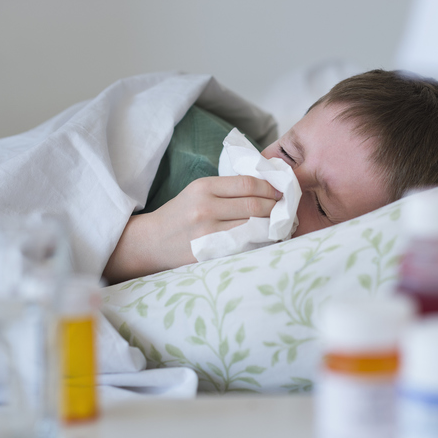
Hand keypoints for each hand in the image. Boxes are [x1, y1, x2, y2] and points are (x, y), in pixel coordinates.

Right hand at [103, 175, 281, 283]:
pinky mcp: (210, 253)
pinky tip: (267, 240)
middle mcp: (206, 208)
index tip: (281, 191)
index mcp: (203, 188)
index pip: (248, 184)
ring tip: (281, 225)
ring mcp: (208, 233)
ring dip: (273, 226)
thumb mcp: (197, 192)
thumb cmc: (179, 215)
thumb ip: (227, 189)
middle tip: (287, 209)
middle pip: (256, 206)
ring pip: (254, 228)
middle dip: (276, 207)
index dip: (270, 187)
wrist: (151, 243)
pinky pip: (245, 247)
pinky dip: (260, 242)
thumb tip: (267, 188)